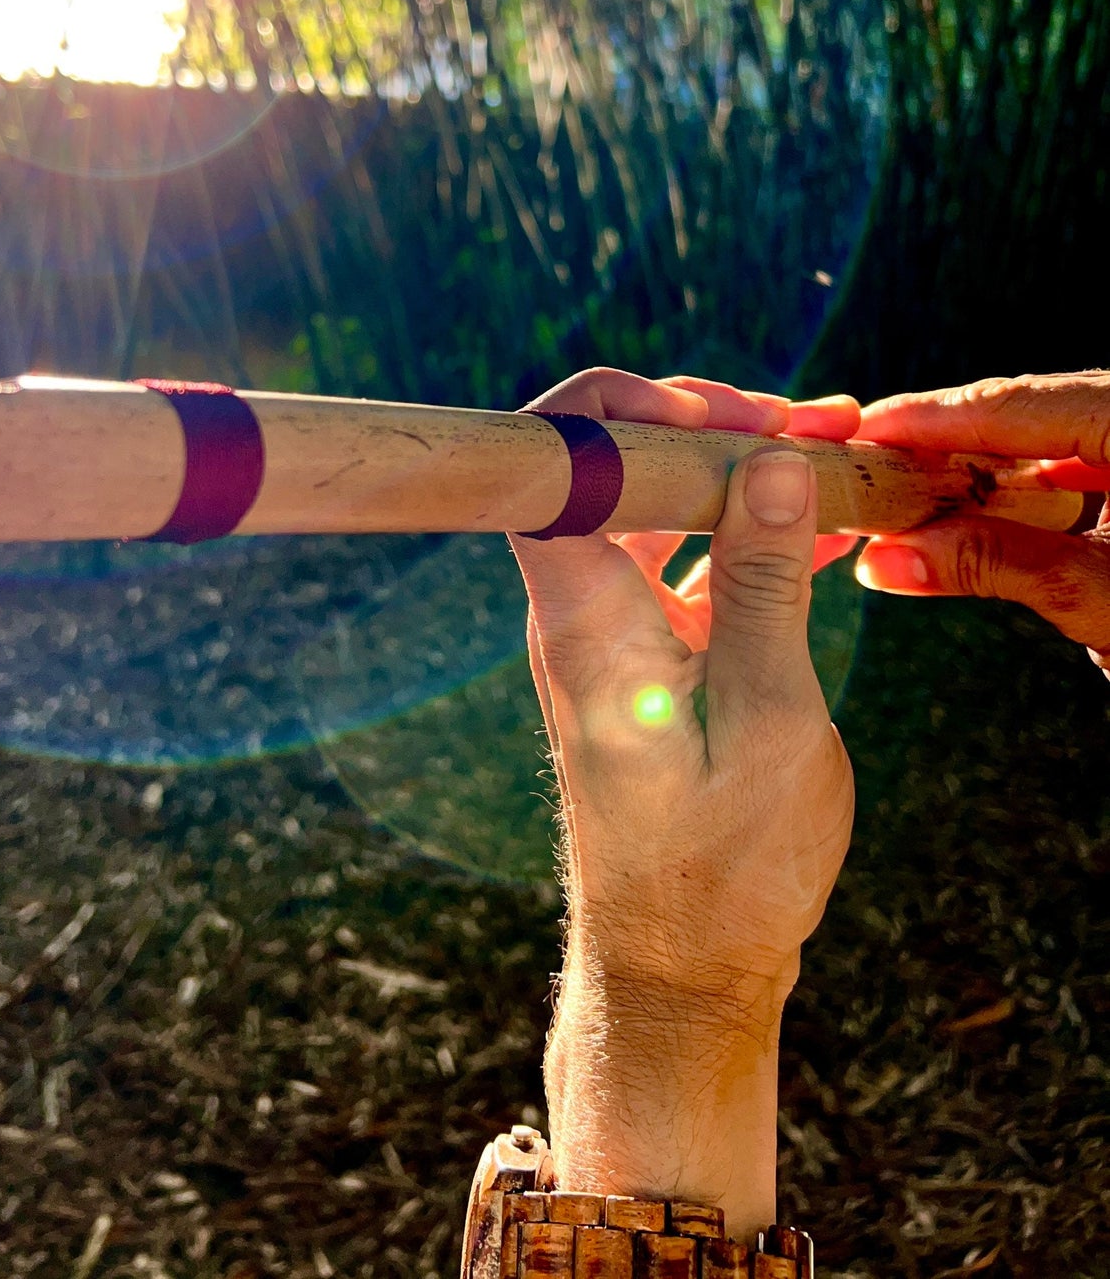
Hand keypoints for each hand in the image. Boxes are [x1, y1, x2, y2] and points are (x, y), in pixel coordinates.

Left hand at [509, 369, 860, 1239]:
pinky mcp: (645, 654)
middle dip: (708, 422)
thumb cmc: (721, 868)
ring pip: (657, 508)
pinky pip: (688, 561)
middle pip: (610, 468)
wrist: (681, 971)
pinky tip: (819, 525)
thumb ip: (766, 585)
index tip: (717, 409)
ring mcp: (609, 628)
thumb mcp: (769, 721)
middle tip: (813, 423)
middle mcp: (579, 610)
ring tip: (828, 452)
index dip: (617, 407)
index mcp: (584, 616)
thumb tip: (774, 459)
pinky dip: (748, 532)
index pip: (548, 464)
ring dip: (736, 471)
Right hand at [853, 372, 1109, 676]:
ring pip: (1054, 427)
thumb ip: (992, 563)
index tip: (861, 430)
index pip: (1017, 403)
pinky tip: (980, 501)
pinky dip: (1031, 477)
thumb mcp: (1097, 598)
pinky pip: (1083, 450)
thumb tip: (881, 561)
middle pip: (1031, 406)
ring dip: (985, 459)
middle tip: (871, 458)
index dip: (930, 418)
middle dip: (948, 435)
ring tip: (912, 483)